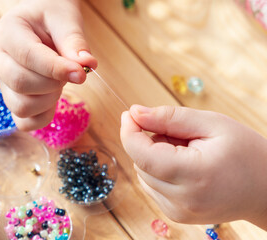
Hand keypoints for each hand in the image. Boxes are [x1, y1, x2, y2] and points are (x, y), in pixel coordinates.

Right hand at [0, 0, 96, 129]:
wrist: (41, 21)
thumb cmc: (51, 16)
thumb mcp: (65, 19)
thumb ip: (74, 41)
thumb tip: (87, 65)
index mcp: (8, 33)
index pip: (28, 56)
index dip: (57, 69)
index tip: (81, 73)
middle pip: (20, 83)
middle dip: (53, 84)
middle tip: (71, 73)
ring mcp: (3, 83)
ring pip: (20, 107)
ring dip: (49, 101)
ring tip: (59, 82)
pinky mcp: (13, 99)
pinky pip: (24, 122)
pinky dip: (43, 117)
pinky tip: (53, 98)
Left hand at [120, 105, 266, 228]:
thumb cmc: (246, 152)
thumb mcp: (212, 124)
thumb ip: (169, 118)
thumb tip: (135, 113)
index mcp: (193, 176)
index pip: (142, 155)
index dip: (129, 131)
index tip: (130, 114)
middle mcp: (181, 201)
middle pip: (140, 163)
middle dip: (150, 142)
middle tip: (180, 135)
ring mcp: (177, 212)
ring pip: (143, 174)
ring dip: (154, 157)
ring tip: (186, 152)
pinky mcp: (175, 215)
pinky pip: (152, 186)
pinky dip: (159, 170)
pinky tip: (184, 166)